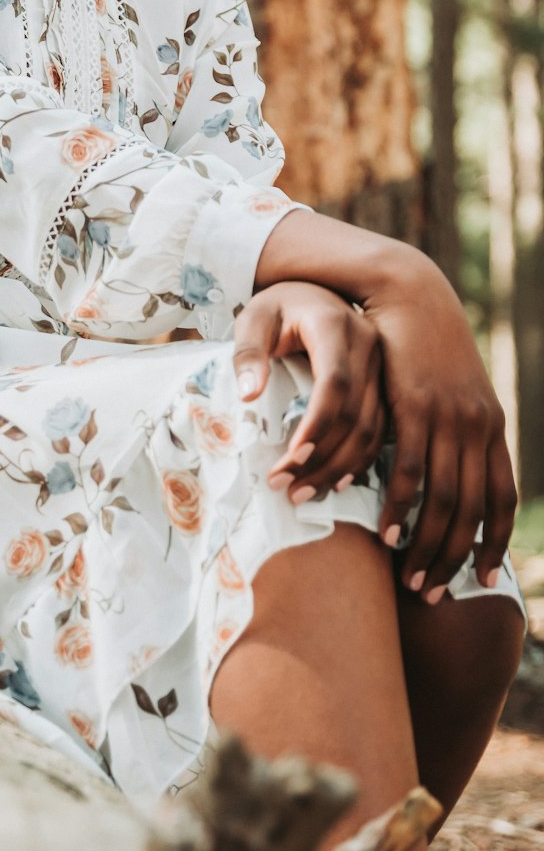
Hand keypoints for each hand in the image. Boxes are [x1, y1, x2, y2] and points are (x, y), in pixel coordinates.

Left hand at [232, 281, 386, 500]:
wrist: (311, 292)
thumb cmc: (277, 307)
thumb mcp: (252, 318)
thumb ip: (247, 352)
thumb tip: (249, 396)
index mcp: (334, 324)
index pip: (334, 383)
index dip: (316, 426)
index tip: (291, 459)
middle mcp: (368, 344)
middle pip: (356, 413)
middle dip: (321, 458)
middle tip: (286, 487)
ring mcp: (382, 365)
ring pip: (372, 428)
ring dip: (339, 467)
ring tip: (301, 493)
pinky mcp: (386, 383)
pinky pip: (381, 430)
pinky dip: (359, 460)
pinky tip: (334, 481)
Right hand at [358, 249, 516, 601]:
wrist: (410, 295)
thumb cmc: (424, 345)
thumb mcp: (455, 388)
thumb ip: (458, 429)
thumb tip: (456, 467)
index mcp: (491, 426)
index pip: (502, 498)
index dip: (494, 541)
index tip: (481, 578)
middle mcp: (478, 427)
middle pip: (473, 509)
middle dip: (455, 557)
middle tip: (433, 593)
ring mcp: (450, 418)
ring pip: (445, 498)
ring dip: (427, 544)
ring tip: (409, 577)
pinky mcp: (416, 408)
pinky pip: (410, 471)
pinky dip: (400, 508)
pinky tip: (386, 531)